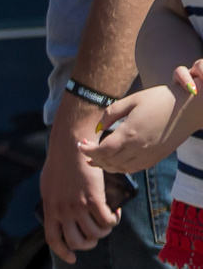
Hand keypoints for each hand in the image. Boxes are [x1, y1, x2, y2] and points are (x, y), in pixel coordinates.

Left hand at [41, 121, 119, 260]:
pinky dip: (114, 220)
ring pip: (96, 233)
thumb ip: (54, 200)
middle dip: (89, 243)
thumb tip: (59, 211)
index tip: (72, 259)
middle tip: (96, 234)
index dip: (63, 253)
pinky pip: (107, 221)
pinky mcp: (93, 199)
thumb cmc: (60, 162)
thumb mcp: (49, 185)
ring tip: (108, 220)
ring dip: (105, 231)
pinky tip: (116, 212)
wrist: (71, 146)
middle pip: (77, 242)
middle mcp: (62, 211)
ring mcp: (77, 206)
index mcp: (49, 208)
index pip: (53, 239)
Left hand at [84, 73, 202, 172]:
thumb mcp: (133, 100)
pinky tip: (114, 162)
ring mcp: (149, 155)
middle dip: (93, 157)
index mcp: (130, 134)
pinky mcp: (156, 158)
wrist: (190, 108)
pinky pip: (134, 168)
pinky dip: (120, 168)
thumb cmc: (161, 99)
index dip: (88, 150)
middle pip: (109, 162)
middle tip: (85, 149)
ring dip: (105, 165)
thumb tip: (98, 127)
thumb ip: (112, 113)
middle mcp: (138, 148)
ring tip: (94, 159)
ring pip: (120, 168)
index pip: (102, 151)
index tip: (79, 145)